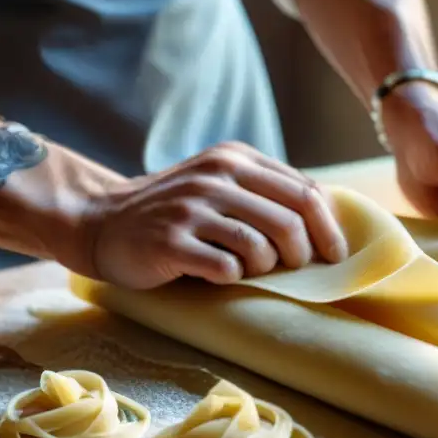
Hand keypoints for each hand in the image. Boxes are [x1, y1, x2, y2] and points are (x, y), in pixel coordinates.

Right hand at [77, 143, 347, 289]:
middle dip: (302, 254)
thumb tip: (328, 222)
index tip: (335, 256)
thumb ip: (266, 192)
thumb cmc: (178, 212)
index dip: (329, 229)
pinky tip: (218, 275)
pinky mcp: (170, 241)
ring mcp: (191, 208)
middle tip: (293, 270)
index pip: (306, 192)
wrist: (103, 221)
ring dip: (265, 267)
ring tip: (247, 269)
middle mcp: (216, 176)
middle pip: (291, 221)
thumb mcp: (222, 184)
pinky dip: (231, 278)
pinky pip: (225, 268)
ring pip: (261, 246)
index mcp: (235, 159)